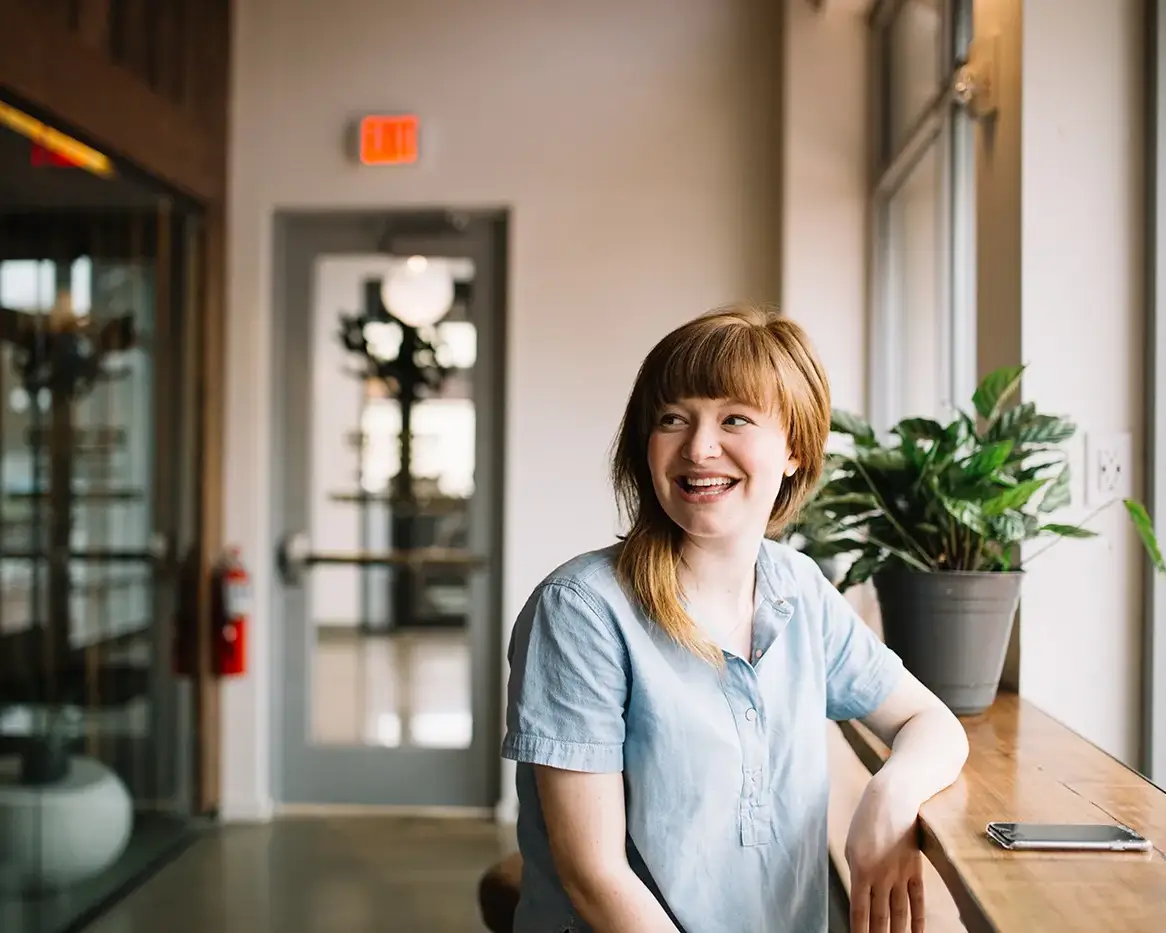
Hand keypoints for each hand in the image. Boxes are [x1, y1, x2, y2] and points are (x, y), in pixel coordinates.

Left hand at [844, 775, 924, 932]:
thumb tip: (860, 893)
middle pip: (880, 917)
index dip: (859, 931)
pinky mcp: (915, 869)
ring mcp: (900, 874)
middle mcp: (881, 876)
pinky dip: (918, 920)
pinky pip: (917, 900)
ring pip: (899, 913)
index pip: (859, 911)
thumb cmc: (867, 819)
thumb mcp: (852, 845)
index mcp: (860, 870)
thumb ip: (857, 871)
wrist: (893, 798)